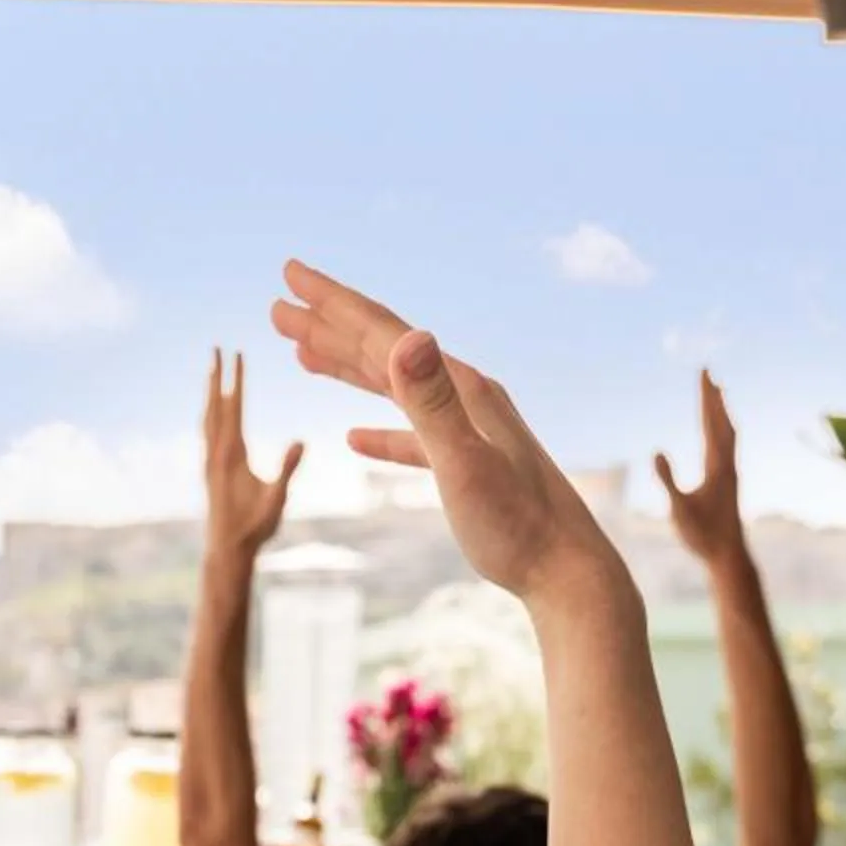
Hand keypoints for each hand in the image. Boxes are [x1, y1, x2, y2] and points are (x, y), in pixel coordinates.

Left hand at [203, 351, 301, 561]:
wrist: (227, 550)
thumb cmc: (254, 527)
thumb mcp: (277, 499)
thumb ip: (287, 470)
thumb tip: (301, 441)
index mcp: (232, 454)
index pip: (234, 407)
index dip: (236, 378)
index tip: (236, 352)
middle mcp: (216, 453)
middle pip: (215, 405)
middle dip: (216, 376)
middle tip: (216, 348)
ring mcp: (210, 462)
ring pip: (208, 418)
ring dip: (211, 392)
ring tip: (211, 372)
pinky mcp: (210, 471)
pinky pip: (208, 433)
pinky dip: (210, 414)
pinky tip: (213, 414)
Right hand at [271, 261, 610, 607]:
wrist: (567, 573)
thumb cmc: (517, 526)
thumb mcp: (464, 461)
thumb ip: (432, 401)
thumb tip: (408, 337)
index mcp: (458, 386)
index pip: (382, 331)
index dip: (331, 301)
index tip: (289, 272)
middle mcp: (463, 396)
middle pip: (383, 350)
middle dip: (327, 326)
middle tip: (278, 306)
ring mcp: (466, 429)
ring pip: (393, 386)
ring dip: (346, 367)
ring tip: (303, 354)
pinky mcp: (466, 465)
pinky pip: (410, 436)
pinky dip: (378, 431)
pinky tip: (353, 438)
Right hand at [655, 372, 744, 566]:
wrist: (728, 555)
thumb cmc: (702, 535)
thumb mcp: (679, 508)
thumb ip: (668, 480)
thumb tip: (656, 451)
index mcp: (717, 465)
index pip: (710, 423)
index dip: (706, 397)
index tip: (704, 373)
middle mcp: (727, 464)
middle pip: (722, 422)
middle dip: (713, 397)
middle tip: (708, 372)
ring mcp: (729, 472)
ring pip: (727, 433)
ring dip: (720, 411)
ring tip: (716, 394)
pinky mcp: (727, 481)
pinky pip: (726, 446)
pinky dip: (721, 430)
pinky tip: (718, 432)